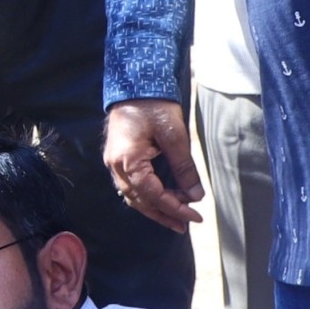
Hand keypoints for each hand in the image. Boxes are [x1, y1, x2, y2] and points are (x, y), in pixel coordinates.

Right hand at [104, 100, 204, 233]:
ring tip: (175, 218)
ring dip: (155, 208)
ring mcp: (114, 163)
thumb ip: (184, 167)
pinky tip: (158, 201)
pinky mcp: (118, 158)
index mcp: (128, 161)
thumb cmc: (154, 106)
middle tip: (185, 225)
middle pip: (140, 201)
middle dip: (164, 214)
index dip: (175, 208)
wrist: (135, 84)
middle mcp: (116, 166)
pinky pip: (130, 186)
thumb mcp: (175, 136)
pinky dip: (146, 197)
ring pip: (133, 196)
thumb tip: (195, 194)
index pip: (153, 195)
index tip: (195, 216)